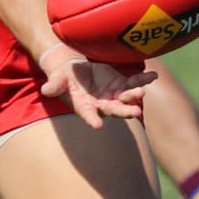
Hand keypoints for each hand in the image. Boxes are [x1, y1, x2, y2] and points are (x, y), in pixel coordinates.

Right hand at [35, 42, 152, 128]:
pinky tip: (153, 76)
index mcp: (84, 107)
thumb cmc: (63, 79)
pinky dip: (142, 80)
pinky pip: (133, 83)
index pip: (88, 115)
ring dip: (134, 96)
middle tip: (134, 112)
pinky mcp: (119, 84)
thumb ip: (54, 86)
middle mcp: (101, 105)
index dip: (92, 119)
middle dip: (124, 111)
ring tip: (142, 92)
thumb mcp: (57, 80)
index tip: (97, 125)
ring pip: (125, 97)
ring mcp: (112, 95)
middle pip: (114, 110)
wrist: (74, 72)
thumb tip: (45, 90)